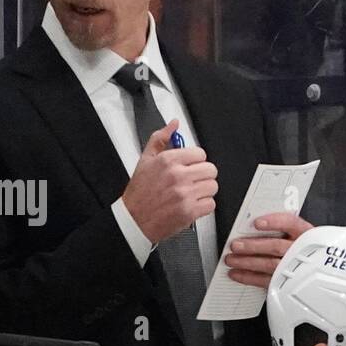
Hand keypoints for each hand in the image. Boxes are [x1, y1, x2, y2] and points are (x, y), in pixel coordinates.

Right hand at [120, 119, 217, 244]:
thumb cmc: (139, 193)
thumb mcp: (145, 160)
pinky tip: (191, 205)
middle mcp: (178, 176)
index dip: (195, 161)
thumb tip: (173, 124)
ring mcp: (184, 194)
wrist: (133, 220)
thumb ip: (160, 139)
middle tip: (192, 181)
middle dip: (202, 176)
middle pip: (210, 170)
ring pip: (212, 186)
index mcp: (168, 160)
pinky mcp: (189, 212)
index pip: (200, 153)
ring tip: (191, 194)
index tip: (189, 167)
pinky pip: (210, 204)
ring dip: (204, 191)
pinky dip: (203, 206)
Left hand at [223, 212, 313, 288]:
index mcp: (306, 234)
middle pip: (276, 246)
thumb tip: (255, 224)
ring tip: (230, 259)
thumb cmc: (308, 252)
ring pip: (269, 264)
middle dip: (253, 246)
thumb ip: (283, 230)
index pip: (291, 223)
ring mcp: (296, 269)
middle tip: (235, 245)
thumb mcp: (302, 236)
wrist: (325, 274)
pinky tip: (237, 273)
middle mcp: (301, 251)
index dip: (274, 222)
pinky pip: (266, 281)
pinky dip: (249, 277)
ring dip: (246, 262)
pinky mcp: (288, 284)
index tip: (257, 223)